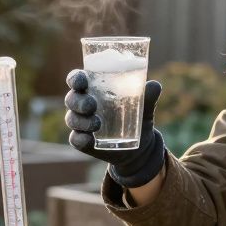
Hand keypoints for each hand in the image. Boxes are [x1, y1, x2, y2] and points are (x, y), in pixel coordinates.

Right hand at [65, 69, 165, 187]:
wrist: (140, 146)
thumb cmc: (138, 117)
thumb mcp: (145, 107)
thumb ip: (148, 96)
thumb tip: (154, 85)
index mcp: (93, 89)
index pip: (77, 80)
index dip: (75, 78)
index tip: (81, 81)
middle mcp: (83, 105)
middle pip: (71, 99)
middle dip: (78, 101)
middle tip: (92, 105)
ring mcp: (82, 124)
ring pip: (72, 119)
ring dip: (81, 121)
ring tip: (97, 124)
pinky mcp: (83, 142)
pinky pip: (75, 140)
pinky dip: (80, 139)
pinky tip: (88, 139)